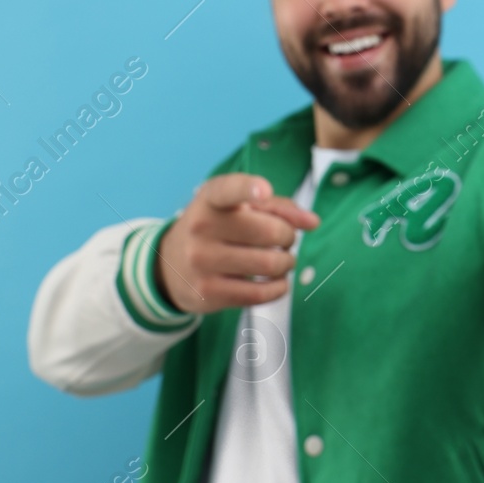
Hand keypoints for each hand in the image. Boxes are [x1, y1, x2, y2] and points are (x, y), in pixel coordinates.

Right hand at [155, 173, 320, 313]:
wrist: (171, 265)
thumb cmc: (217, 228)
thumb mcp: (239, 208)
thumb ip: (278, 207)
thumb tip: (312, 222)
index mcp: (210, 199)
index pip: (228, 190)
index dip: (248, 189)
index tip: (264, 191)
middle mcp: (201, 227)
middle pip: (269, 232)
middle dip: (289, 237)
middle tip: (285, 240)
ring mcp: (201, 262)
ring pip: (269, 264)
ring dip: (287, 263)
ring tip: (282, 261)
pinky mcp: (207, 292)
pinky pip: (260, 293)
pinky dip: (279, 287)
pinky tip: (277, 281)